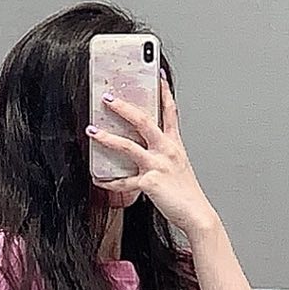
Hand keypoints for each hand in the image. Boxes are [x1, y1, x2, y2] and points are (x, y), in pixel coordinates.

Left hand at [86, 74, 217, 241]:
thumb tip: (140, 146)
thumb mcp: (178, 166)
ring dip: (107, 137)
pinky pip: (124, 181)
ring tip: (91, 131)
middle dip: (123, 107)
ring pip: (128, 146)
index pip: (170, 111)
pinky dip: (109, 182)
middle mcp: (166, 150)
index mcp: (175, 144)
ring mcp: (157, 165)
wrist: (196, 214)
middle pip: (143, 121)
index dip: (164, 91)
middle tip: (107, 97)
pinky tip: (98, 180)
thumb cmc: (186, 193)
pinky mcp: (149, 182)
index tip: (157, 75)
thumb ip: (162, 153)